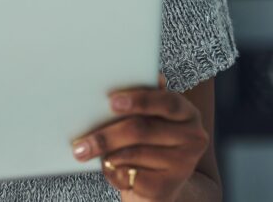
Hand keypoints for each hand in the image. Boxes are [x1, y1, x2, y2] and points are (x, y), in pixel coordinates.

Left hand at [70, 74, 208, 200]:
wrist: (156, 183)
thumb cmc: (143, 143)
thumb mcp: (144, 119)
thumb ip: (135, 103)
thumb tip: (111, 87)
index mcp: (185, 111)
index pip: (166, 101)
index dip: (139, 100)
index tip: (111, 101)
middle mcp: (192, 136)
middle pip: (142, 129)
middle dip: (106, 135)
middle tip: (80, 143)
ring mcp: (184, 163)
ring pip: (134, 154)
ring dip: (106, 154)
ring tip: (84, 153)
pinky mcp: (170, 186)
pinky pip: (135, 176)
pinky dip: (115, 172)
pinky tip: (108, 170)